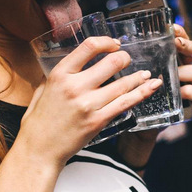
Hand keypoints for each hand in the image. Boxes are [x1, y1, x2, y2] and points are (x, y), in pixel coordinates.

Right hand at [17, 36, 161, 165]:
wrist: (39, 149)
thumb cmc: (39, 121)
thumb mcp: (42, 89)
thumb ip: (57, 75)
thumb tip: (71, 64)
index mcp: (60, 74)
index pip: (89, 46)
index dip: (107, 41)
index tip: (115, 44)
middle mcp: (75, 87)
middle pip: (112, 62)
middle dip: (125, 58)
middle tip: (128, 60)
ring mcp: (88, 105)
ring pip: (123, 83)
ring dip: (138, 76)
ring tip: (146, 74)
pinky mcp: (98, 121)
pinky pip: (125, 103)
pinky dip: (141, 93)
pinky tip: (152, 87)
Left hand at [117, 24, 191, 164]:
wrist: (131, 124)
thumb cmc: (124, 94)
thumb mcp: (122, 74)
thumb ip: (122, 60)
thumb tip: (110, 43)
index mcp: (164, 56)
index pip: (178, 37)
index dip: (178, 31)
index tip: (170, 28)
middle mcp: (177, 66)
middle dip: (187, 46)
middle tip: (176, 44)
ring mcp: (185, 82)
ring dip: (189, 71)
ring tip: (179, 73)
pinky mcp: (187, 100)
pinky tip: (185, 92)